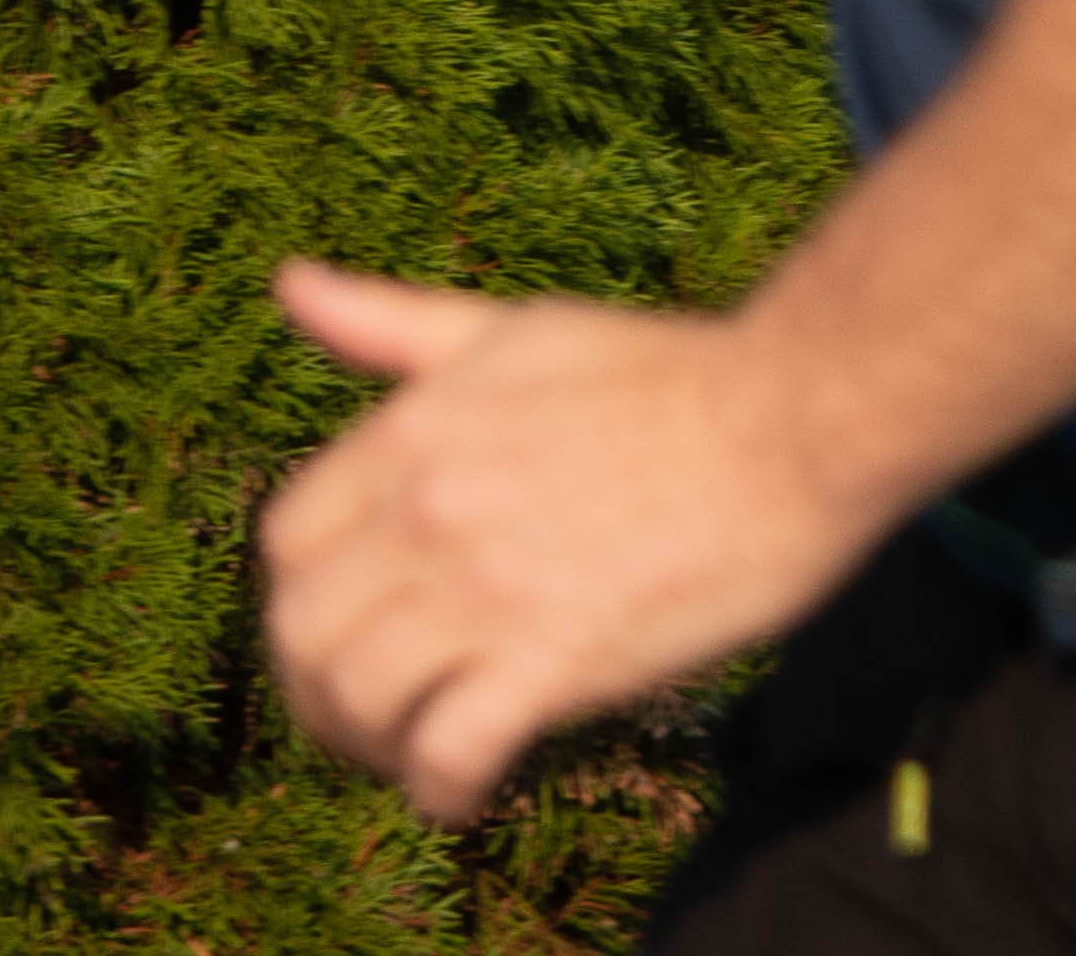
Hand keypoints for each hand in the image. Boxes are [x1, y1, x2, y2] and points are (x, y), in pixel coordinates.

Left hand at [257, 262, 883, 824]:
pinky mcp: (555, 660)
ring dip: (370, 748)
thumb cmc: (666, 371)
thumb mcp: (511, 329)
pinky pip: (448, 753)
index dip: (299, 598)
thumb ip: (393, 326)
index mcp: (413, 432)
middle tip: (366, 718)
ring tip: (412, 758)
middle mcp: (429, 511)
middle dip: (316, 692)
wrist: (791, 422)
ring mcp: (488, 587)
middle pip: (300, 633)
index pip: (284, 542)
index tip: (346, 627)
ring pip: (356, 699)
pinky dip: (440, 791)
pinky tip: (465, 793)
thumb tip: (289, 283)